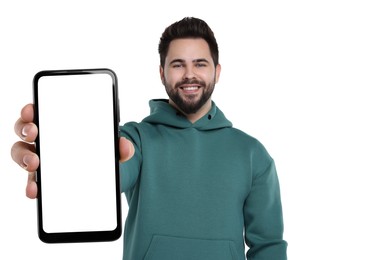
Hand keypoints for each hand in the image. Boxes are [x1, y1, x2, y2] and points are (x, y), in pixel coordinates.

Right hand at [11, 104, 134, 198]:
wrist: (104, 177)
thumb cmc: (101, 153)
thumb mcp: (112, 148)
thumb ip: (121, 147)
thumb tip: (126, 146)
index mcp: (60, 125)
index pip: (40, 112)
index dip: (31, 109)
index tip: (32, 109)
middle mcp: (45, 140)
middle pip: (25, 130)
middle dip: (25, 129)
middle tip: (34, 133)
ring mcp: (41, 159)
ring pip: (22, 154)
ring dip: (24, 157)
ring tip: (34, 163)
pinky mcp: (43, 179)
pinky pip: (31, 181)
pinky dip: (31, 185)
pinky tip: (36, 191)